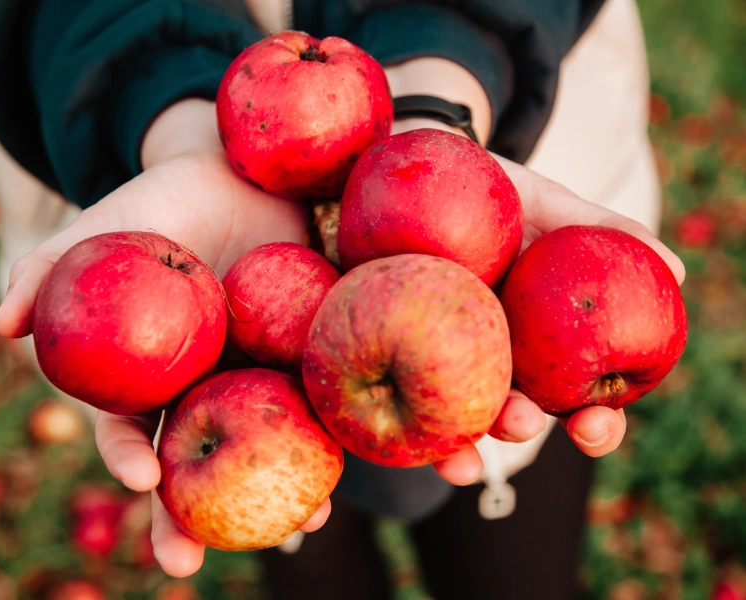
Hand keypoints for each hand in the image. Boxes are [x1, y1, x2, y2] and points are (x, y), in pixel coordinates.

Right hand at [0, 99, 320, 576]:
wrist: (235, 177)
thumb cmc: (156, 206)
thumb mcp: (97, 229)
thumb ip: (44, 268)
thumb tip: (0, 324)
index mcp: (142, 375)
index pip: (125, 429)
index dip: (125, 457)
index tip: (138, 477)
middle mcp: (194, 389)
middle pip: (188, 465)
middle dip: (183, 518)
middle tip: (184, 564)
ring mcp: (247, 381)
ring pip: (254, 451)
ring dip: (269, 499)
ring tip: (291, 529)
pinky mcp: (297, 360)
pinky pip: (308, 409)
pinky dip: (320, 443)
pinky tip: (334, 473)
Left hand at [386, 57, 683, 484]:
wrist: (412, 167)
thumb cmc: (490, 190)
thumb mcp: (544, 204)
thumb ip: (603, 231)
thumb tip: (673, 268)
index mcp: (536, 344)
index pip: (576, 399)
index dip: (594, 424)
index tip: (596, 426)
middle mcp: (487, 360)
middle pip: (511, 417)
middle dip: (520, 431)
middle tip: (524, 421)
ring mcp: (431, 359)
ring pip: (448, 419)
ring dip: (457, 448)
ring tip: (460, 456)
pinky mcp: (374, 350)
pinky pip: (380, 393)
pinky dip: (385, 418)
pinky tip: (384, 428)